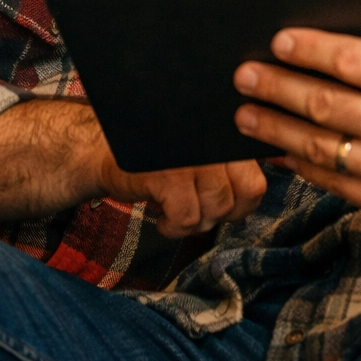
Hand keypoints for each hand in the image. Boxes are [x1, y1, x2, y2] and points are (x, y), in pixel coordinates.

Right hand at [96, 154, 266, 237]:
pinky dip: (173, 226)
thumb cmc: (162, 155)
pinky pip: (187, 218)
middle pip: (243, 195)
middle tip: (200, 208)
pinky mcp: (168, 174)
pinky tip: (162, 215)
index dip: (242, 202)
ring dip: (196, 220)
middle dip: (223, 212)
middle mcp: (213, 140)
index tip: (222, 204)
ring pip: (216, 208)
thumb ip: (230, 163)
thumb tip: (254, 197)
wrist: (103, 150)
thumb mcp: (202, 150)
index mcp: (225, 134)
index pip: (257, 181)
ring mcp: (192, 156)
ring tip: (177, 207)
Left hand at [232, 0, 360, 217]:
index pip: (349, 60)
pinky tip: (277, 151)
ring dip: (276, 129)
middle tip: (244, 75)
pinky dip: (302, 167)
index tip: (277, 39)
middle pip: (322, 103)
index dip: (309, 48)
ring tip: (244, 114)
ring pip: (320, 145)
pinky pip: (335, 182)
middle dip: (276, 87)